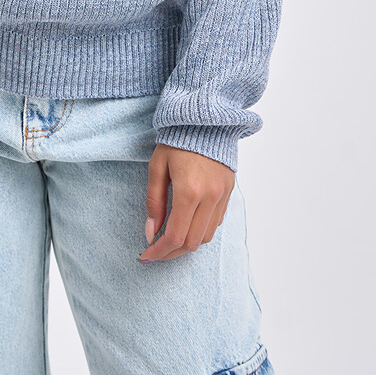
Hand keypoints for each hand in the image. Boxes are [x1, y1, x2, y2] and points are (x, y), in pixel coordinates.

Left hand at [137, 143, 234, 261]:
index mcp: (189, 190)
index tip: (146, 256)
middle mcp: (210, 197)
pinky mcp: (229, 192)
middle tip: (155, 253)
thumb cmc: (177, 139)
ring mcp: (223, 196)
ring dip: (187, 244)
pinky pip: (216, 222)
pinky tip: (186, 225)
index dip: (159, 251)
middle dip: (171, 253)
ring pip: (206, 236)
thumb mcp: (157, 167)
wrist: (205, 119)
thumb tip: (151, 232)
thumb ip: (154, 202)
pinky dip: (200, 230)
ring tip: (169, 241)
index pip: (175, 236)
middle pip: (192, 242)